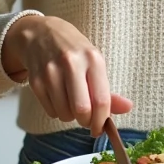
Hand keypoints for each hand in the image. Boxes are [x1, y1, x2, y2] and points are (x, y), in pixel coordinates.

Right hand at [1, 15, 133, 136]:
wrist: (40, 34)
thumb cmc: (73, 50)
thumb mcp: (94, 62)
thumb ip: (108, 89)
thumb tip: (127, 107)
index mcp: (93, 58)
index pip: (101, 100)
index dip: (101, 121)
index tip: (100, 129)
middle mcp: (71, 63)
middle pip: (82, 110)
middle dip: (86, 121)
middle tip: (86, 119)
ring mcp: (51, 72)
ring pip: (64, 114)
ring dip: (70, 117)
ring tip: (71, 102)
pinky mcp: (35, 80)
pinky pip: (50, 111)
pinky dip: (56, 112)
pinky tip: (58, 97)